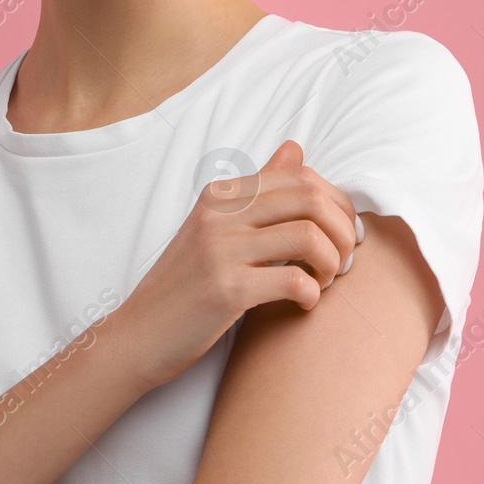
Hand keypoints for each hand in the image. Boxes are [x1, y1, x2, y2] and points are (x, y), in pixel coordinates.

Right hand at [113, 139, 361, 390]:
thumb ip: (258, 189)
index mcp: (221, 194)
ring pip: (309, 237)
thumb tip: (295, 147)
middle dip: (343, 229)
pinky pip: (294, 280)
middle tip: (346, 258)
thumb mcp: (215, 227)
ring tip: (326, 281)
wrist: (137, 336)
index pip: (300, 176)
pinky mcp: (225, 290)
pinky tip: (305, 303)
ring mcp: (221, 249)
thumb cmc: (184, 285)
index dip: (337, 203)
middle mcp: (220, 214)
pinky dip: (312, 293)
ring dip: (333, 263)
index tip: (344, 232)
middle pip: (311, 199)